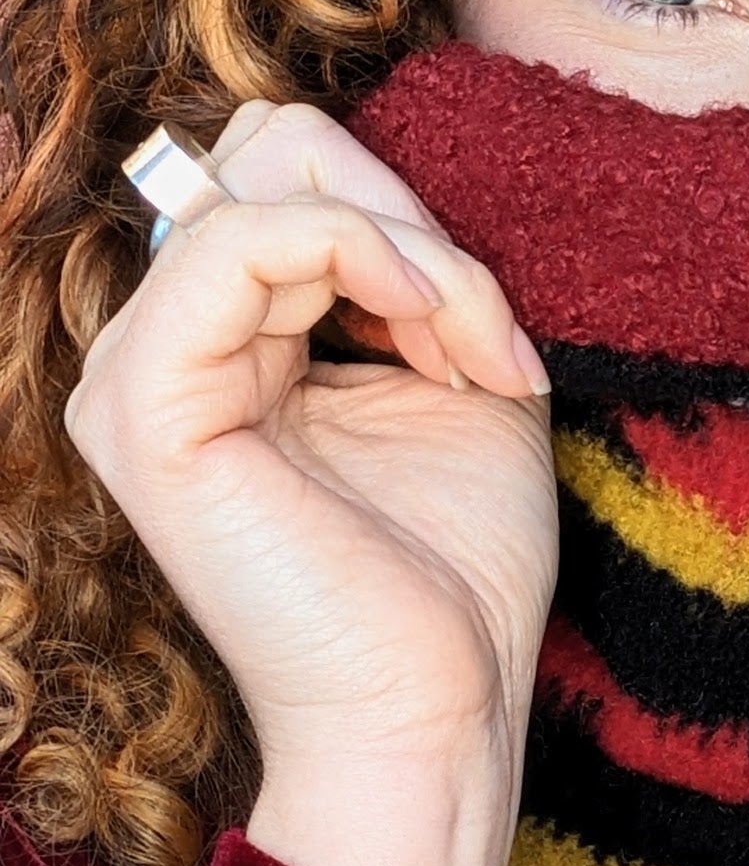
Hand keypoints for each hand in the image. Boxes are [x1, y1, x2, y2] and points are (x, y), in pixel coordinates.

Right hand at [66, 100, 557, 865]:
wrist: (437, 711)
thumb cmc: (454, 573)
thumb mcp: (455, 372)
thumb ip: (419, 271)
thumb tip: (390, 186)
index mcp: (220, 348)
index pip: (285, 176)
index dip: (406, 212)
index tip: (496, 332)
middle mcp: (158, 353)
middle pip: (270, 154)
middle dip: (410, 218)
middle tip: (484, 335)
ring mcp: (135, 377)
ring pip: (272, 188)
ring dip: (417, 254)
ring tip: (476, 356)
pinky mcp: (148, 405)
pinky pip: (246, 240)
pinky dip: (372, 258)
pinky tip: (435, 338)